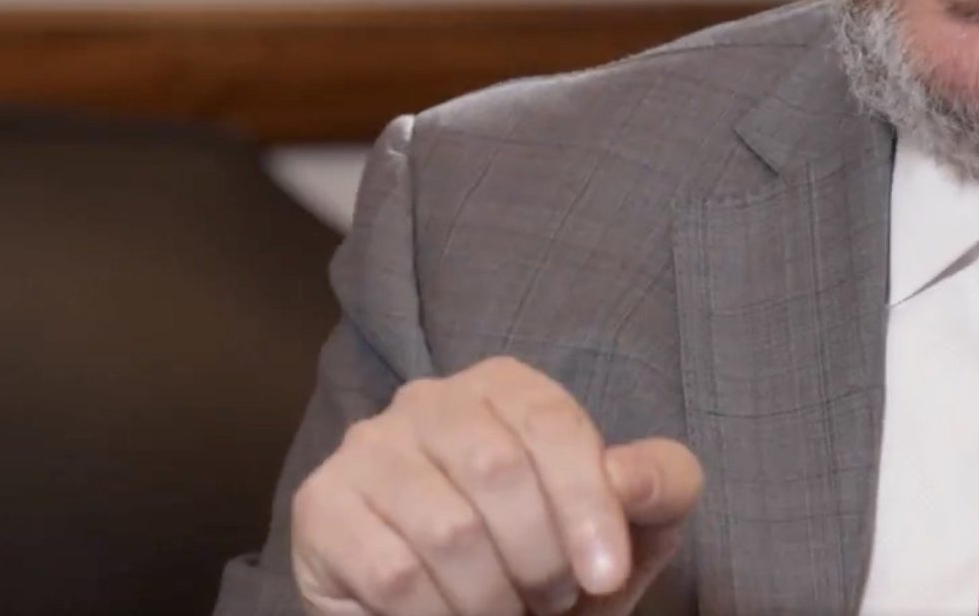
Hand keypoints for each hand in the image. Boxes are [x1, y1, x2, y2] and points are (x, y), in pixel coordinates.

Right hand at [291, 356, 704, 615]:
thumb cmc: (544, 565)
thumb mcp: (622, 532)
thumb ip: (657, 489)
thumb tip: (634, 476)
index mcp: (503, 386)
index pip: (553, 424)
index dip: (588, 506)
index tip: (606, 577)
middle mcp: (427, 400)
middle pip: (498, 470)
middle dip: (538, 559)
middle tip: (547, 601)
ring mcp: (366, 448)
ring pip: (448, 530)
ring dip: (490, 598)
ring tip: (501, 613)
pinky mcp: (321, 506)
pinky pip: (394, 573)